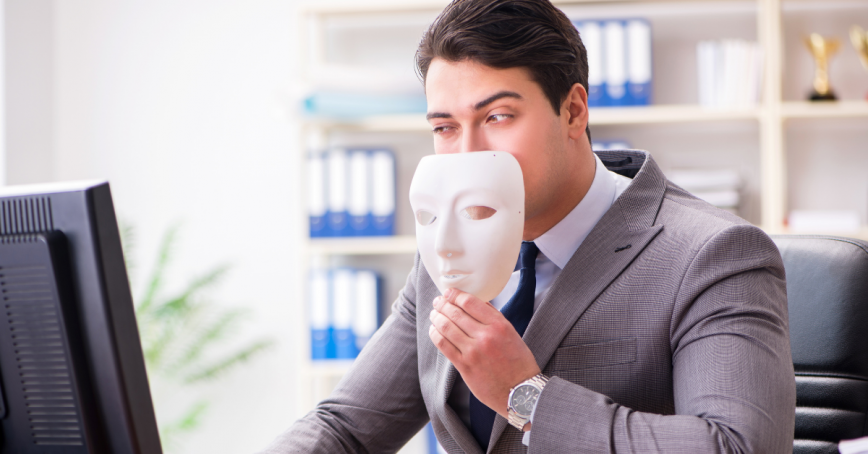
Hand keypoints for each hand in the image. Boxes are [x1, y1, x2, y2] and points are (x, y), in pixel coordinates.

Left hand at [428, 288, 540, 416]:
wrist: (521, 392)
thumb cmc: (518, 362)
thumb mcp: (512, 333)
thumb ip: (493, 317)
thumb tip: (475, 302)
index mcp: (499, 325)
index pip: (470, 302)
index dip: (455, 295)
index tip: (449, 292)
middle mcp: (485, 336)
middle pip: (455, 313)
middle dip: (443, 304)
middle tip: (438, 302)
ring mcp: (473, 352)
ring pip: (446, 327)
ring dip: (436, 317)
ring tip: (434, 314)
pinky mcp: (464, 366)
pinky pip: (444, 345)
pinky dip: (435, 335)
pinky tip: (434, 330)